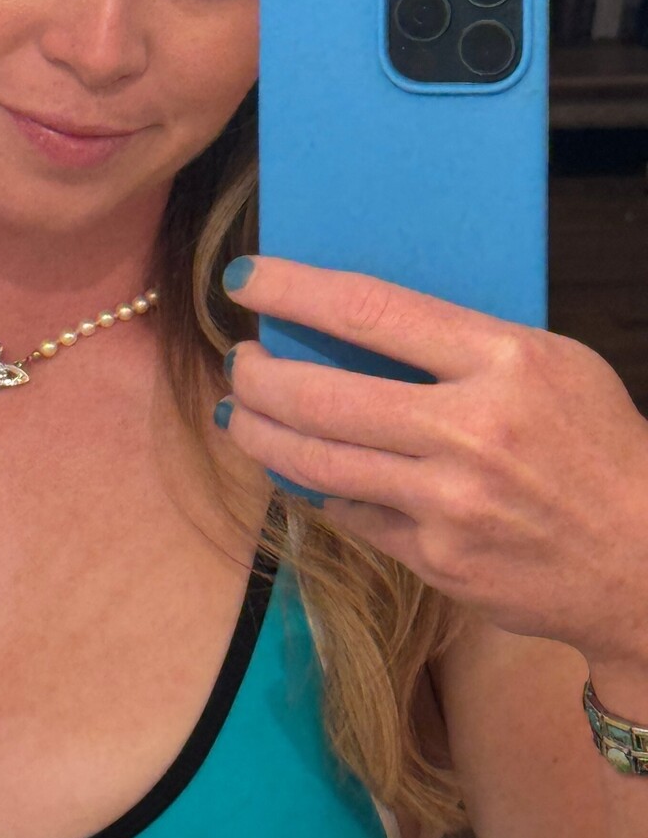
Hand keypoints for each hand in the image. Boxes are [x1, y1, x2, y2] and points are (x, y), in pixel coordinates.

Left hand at [215, 255, 647, 672]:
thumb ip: (461, 345)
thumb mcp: (551, 365)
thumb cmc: (597, 447)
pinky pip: (349, 513)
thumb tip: (354, 324)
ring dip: (262, 434)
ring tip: (241, 412)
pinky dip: (316, 487)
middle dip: (259, 374)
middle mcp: (471, 430)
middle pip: (321, 394)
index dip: (294, 291)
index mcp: (505, 361)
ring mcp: (448, 502)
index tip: (246, 279)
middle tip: (239, 360)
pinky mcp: (436, 559)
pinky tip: (298, 468)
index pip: (370, 310)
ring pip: (317, 461)